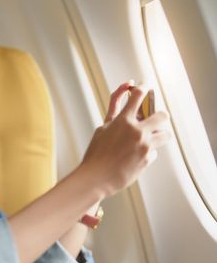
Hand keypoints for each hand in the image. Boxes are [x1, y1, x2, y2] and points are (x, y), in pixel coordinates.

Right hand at [80, 82, 171, 197]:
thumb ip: (114, 113)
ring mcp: (144, 145)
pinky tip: (135, 156)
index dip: (142, 87)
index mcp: (123, 120)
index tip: (144, 85)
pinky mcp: (147, 159)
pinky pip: (154, 151)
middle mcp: (137, 131)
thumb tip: (121, 97)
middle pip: (162, 115)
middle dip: (161, 116)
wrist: (96, 177)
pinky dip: (147, 152)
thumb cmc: (96, 153)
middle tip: (156, 118)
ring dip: (159, 135)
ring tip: (150, 138)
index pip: (137, 95)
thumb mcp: (102, 128)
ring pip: (166, 134)